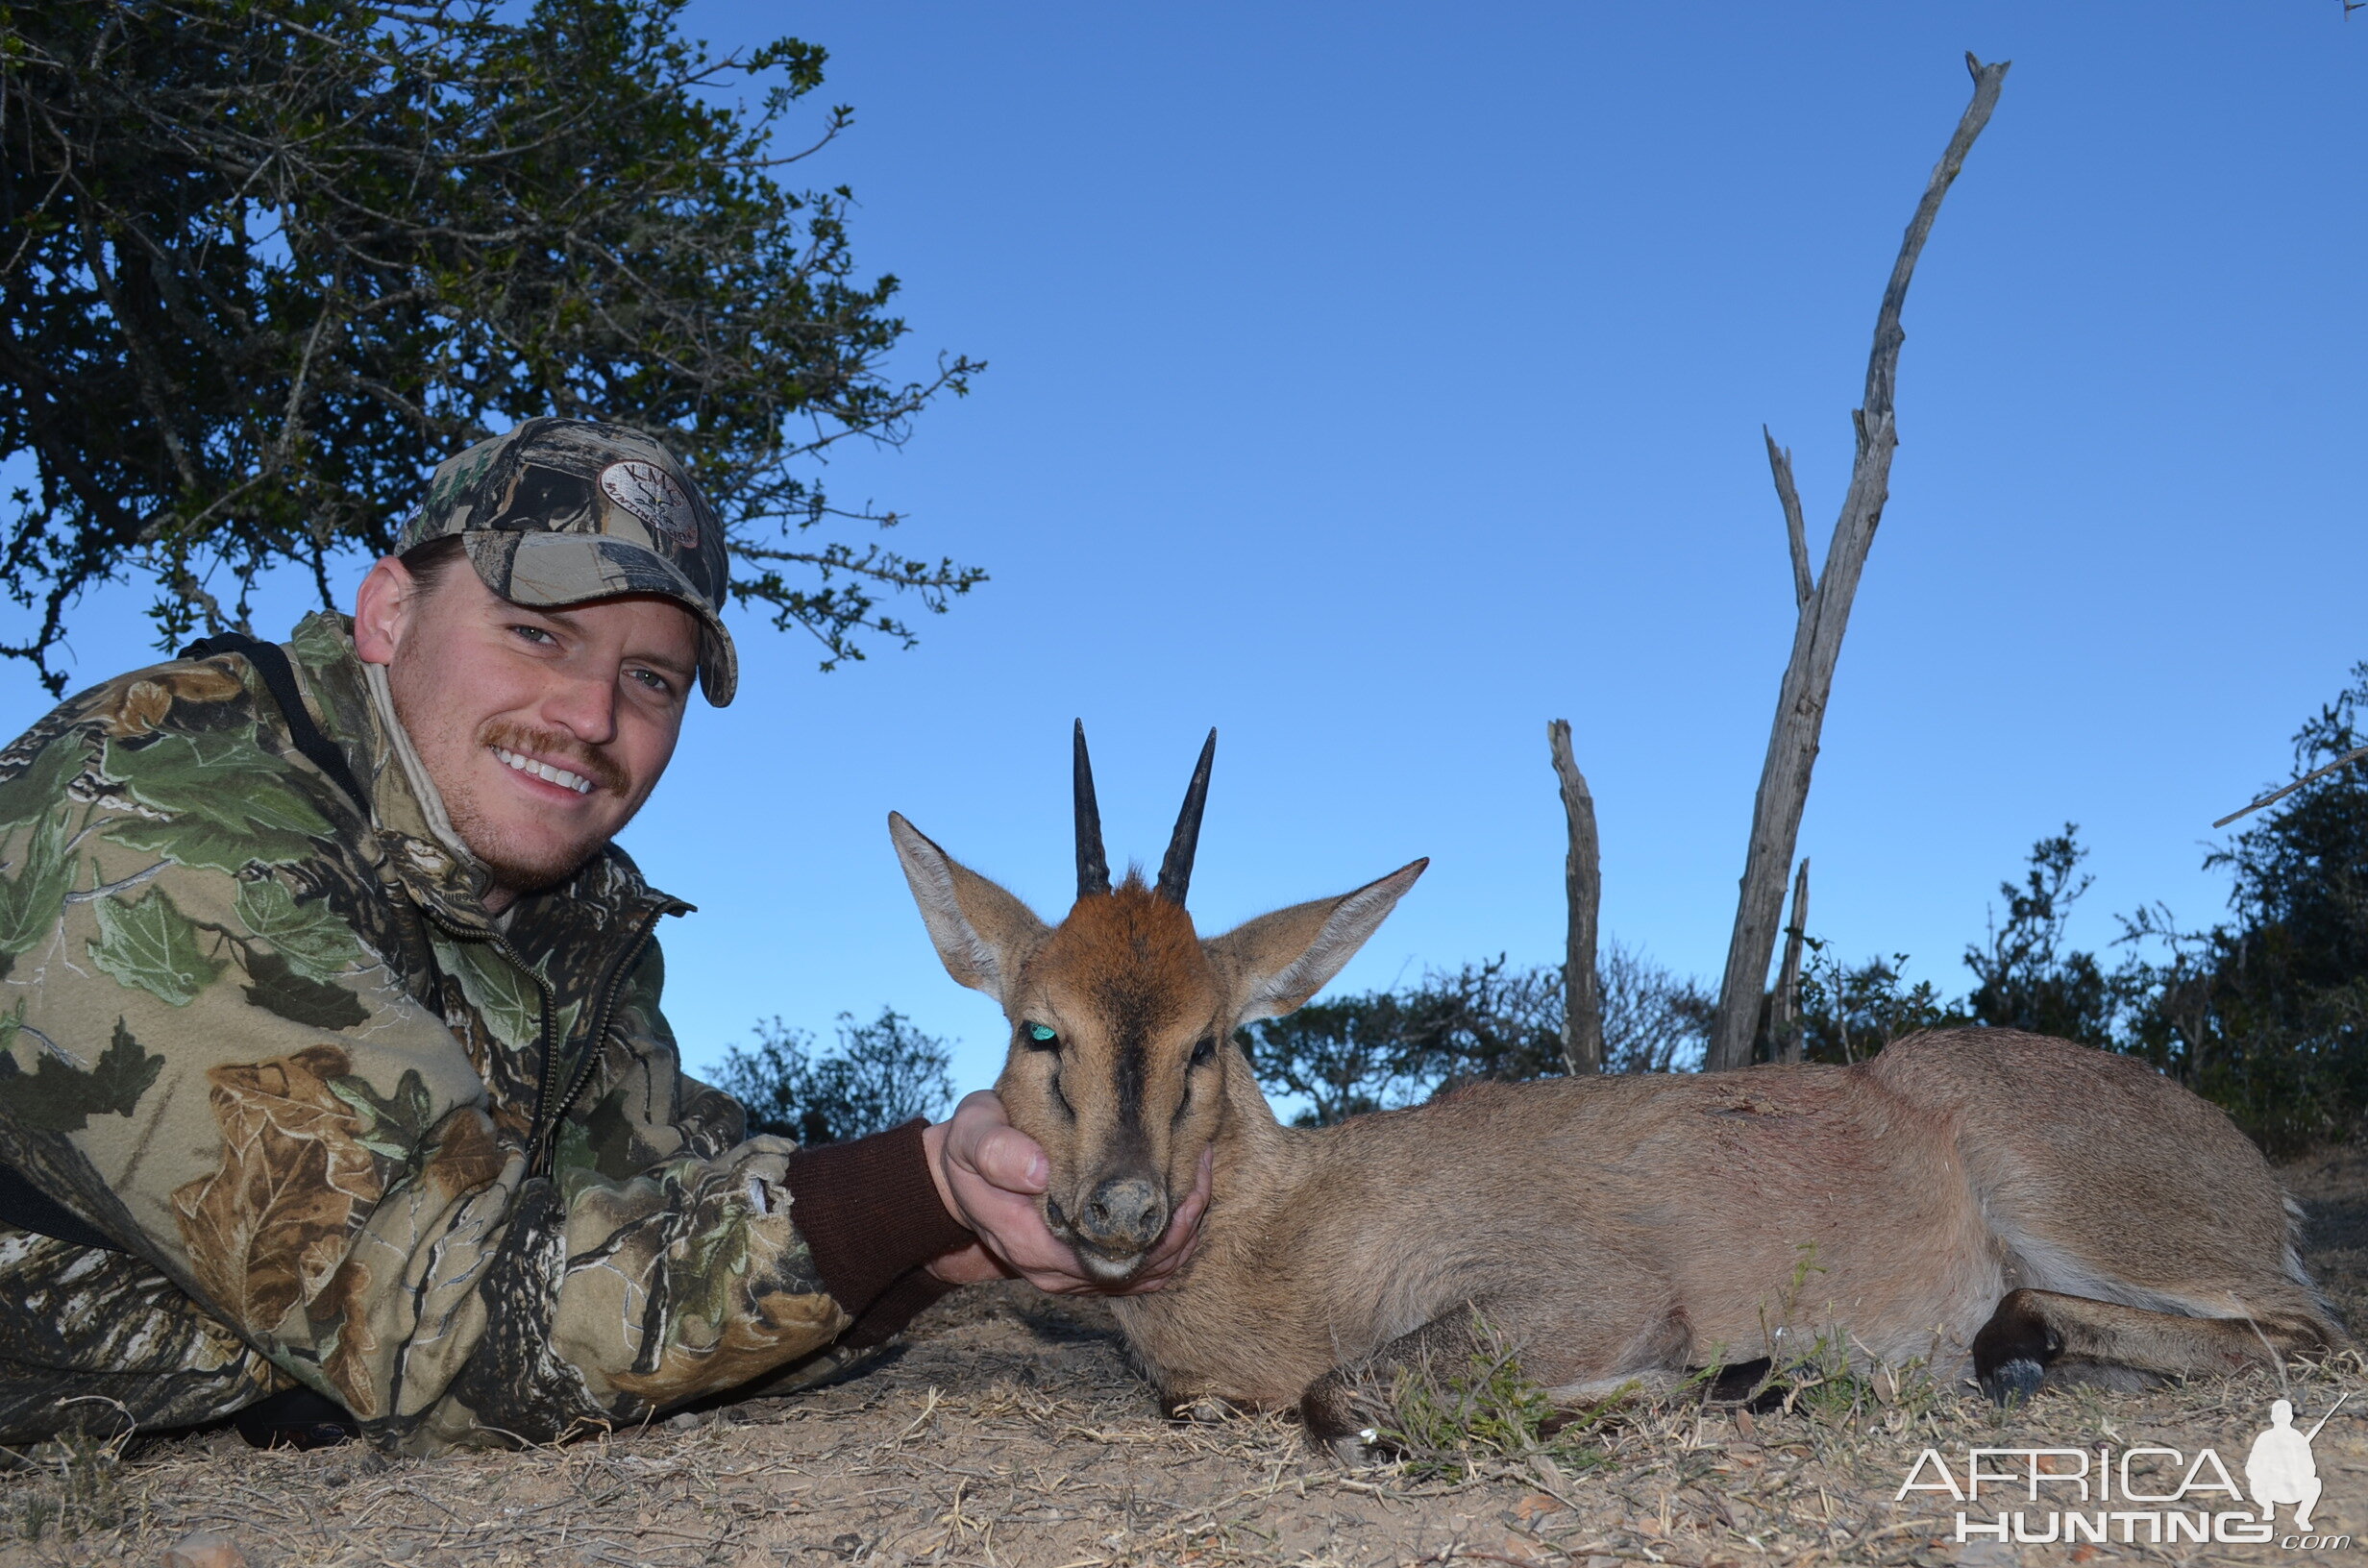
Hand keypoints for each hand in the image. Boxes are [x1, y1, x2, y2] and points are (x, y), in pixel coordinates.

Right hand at [922, 1090, 1210, 1294]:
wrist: (962, 1179)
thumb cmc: (972, 1150)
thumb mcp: (971, 1136)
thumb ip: (995, 1151)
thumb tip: (1037, 1172)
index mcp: (1028, 1241)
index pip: (1105, 1247)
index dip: (1152, 1219)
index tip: (1178, 1169)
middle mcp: (1054, 1270)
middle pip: (1136, 1267)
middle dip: (1177, 1226)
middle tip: (1199, 1171)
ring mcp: (1070, 1276)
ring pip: (1144, 1274)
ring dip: (1180, 1236)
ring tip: (1199, 1180)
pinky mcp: (1084, 1272)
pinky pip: (1139, 1272)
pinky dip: (1169, 1243)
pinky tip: (1184, 1201)